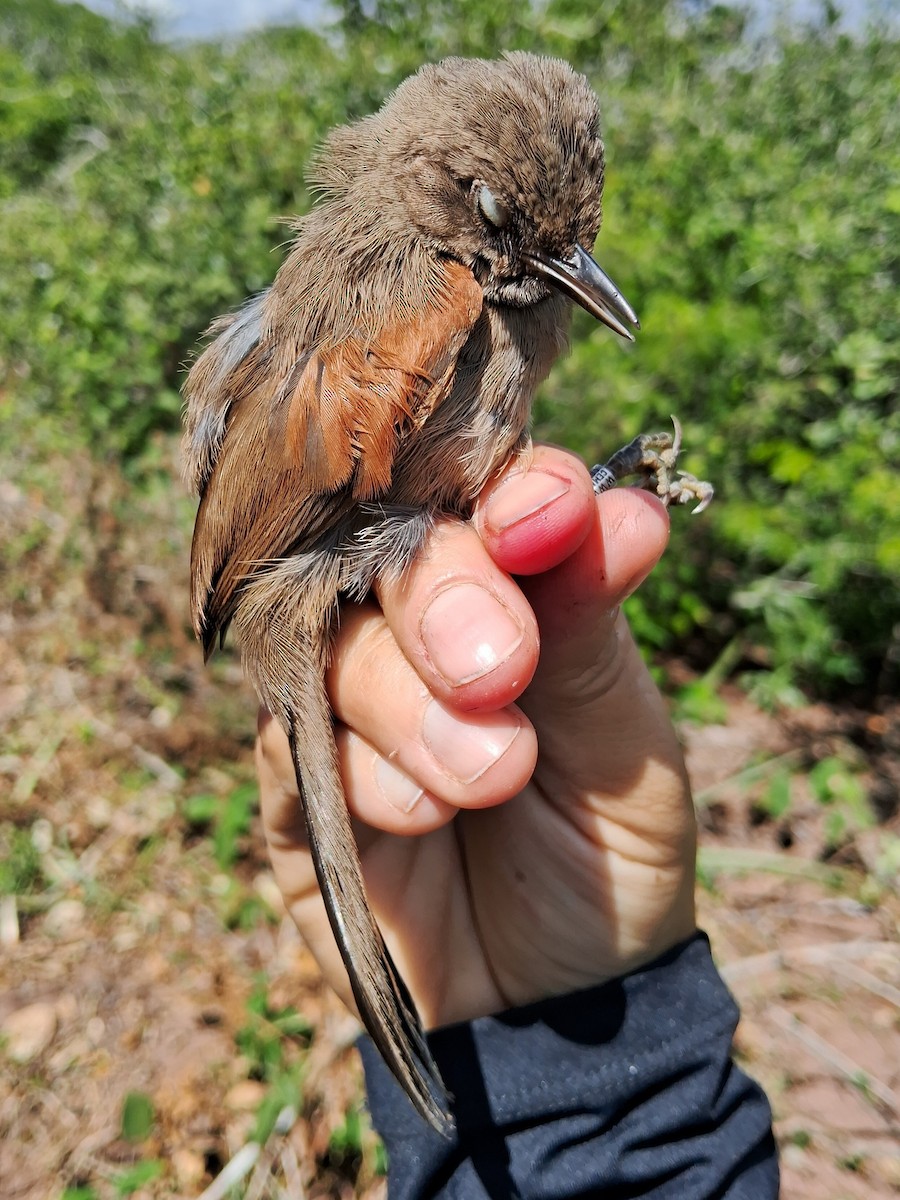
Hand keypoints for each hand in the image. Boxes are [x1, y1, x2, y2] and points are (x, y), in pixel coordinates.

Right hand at [256, 444, 695, 1028]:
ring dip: (407, 702)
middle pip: (390, 551)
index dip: (512, 490)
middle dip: (444, 596)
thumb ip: (595, 633)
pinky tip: (418, 817)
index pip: (489, 497)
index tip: (545, 517)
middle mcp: (417, 627)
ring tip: (491, 776)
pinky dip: (356, 770)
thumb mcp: (626, 749)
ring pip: (333, 642)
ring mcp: (351, 699)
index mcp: (510, 591)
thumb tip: (626, 508)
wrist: (556, 1003)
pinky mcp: (297, 780)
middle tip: (503, 671)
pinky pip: (291, 740)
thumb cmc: (608, 854)